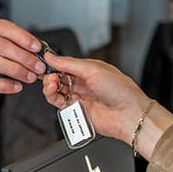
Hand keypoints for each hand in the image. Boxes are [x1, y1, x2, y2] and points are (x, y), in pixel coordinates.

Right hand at [0, 16, 46, 100]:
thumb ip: (3, 40)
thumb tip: (34, 48)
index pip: (4, 27)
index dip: (23, 37)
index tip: (37, 47)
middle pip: (2, 45)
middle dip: (24, 56)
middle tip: (38, 65)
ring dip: (17, 70)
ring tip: (29, 76)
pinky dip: (4, 85)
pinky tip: (16, 87)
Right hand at [41, 53, 172, 159]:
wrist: (129, 114)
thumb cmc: (120, 90)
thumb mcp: (93, 69)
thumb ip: (69, 63)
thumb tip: (52, 57)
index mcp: (90, 70)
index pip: (66, 64)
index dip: (54, 63)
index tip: (43, 61)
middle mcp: (84, 83)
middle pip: (59, 77)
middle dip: (50, 74)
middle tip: (46, 73)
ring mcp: (80, 97)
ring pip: (56, 90)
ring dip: (50, 85)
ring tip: (51, 82)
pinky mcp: (76, 111)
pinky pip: (59, 103)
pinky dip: (52, 96)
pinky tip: (53, 90)